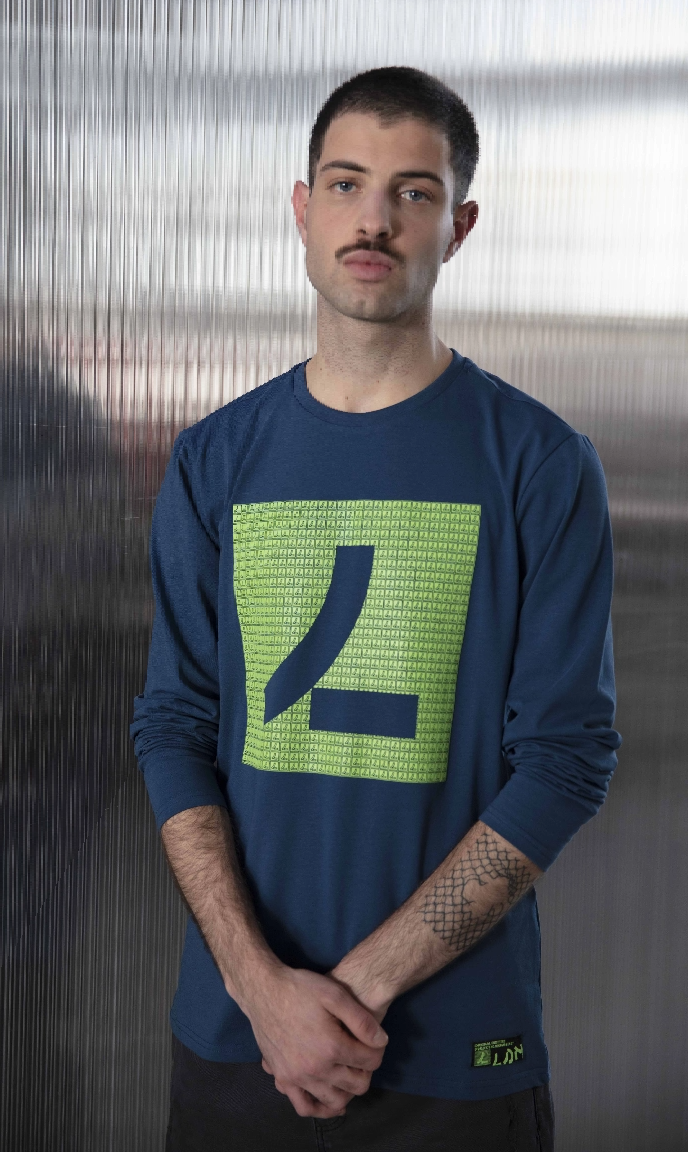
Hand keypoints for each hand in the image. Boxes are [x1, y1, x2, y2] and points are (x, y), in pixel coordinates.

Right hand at [246, 966, 387, 1118]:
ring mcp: (297, 1078)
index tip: (375, 1041)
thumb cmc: (300, 988)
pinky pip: (304, 1106)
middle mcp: (315, 1069)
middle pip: (357, 1085)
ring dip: (348, 1091)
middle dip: (366, 1071)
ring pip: (334, 1101)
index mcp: (331, 1047)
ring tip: (348, 1073)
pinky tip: (327, 1096)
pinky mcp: (283, 1079)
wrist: (264, 990)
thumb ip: (361, 1020)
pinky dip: (319, 1108)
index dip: (378, 1051)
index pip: (370, 1062)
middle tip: (362, 1055)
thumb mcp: (335, 994)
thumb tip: (382, 1042)